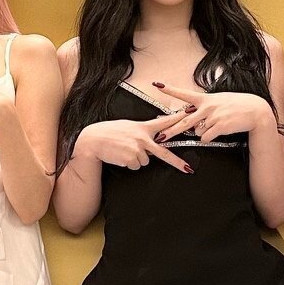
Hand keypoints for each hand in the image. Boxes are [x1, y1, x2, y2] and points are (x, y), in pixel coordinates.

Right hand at [77, 118, 191, 173]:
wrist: (93, 140)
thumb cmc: (109, 132)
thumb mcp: (128, 127)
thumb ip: (141, 133)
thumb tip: (152, 142)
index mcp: (143, 127)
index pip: (164, 122)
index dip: (178, 119)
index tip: (190, 115)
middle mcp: (143, 138)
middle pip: (164, 152)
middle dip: (177, 162)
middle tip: (188, 168)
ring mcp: (137, 149)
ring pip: (145, 161)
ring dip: (136, 159)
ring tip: (124, 150)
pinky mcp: (131, 159)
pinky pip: (135, 166)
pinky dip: (129, 164)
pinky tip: (120, 155)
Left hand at [150, 81, 274, 142]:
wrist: (255, 111)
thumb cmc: (237, 106)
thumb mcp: (219, 101)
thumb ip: (204, 109)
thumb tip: (193, 120)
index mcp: (205, 99)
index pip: (184, 93)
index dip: (170, 90)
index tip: (157, 84)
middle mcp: (206, 107)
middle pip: (184, 121)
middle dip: (171, 131)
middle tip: (160, 137)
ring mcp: (213, 116)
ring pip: (197, 132)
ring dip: (203, 133)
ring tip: (217, 125)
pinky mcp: (219, 126)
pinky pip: (206, 138)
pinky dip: (209, 138)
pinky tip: (218, 132)